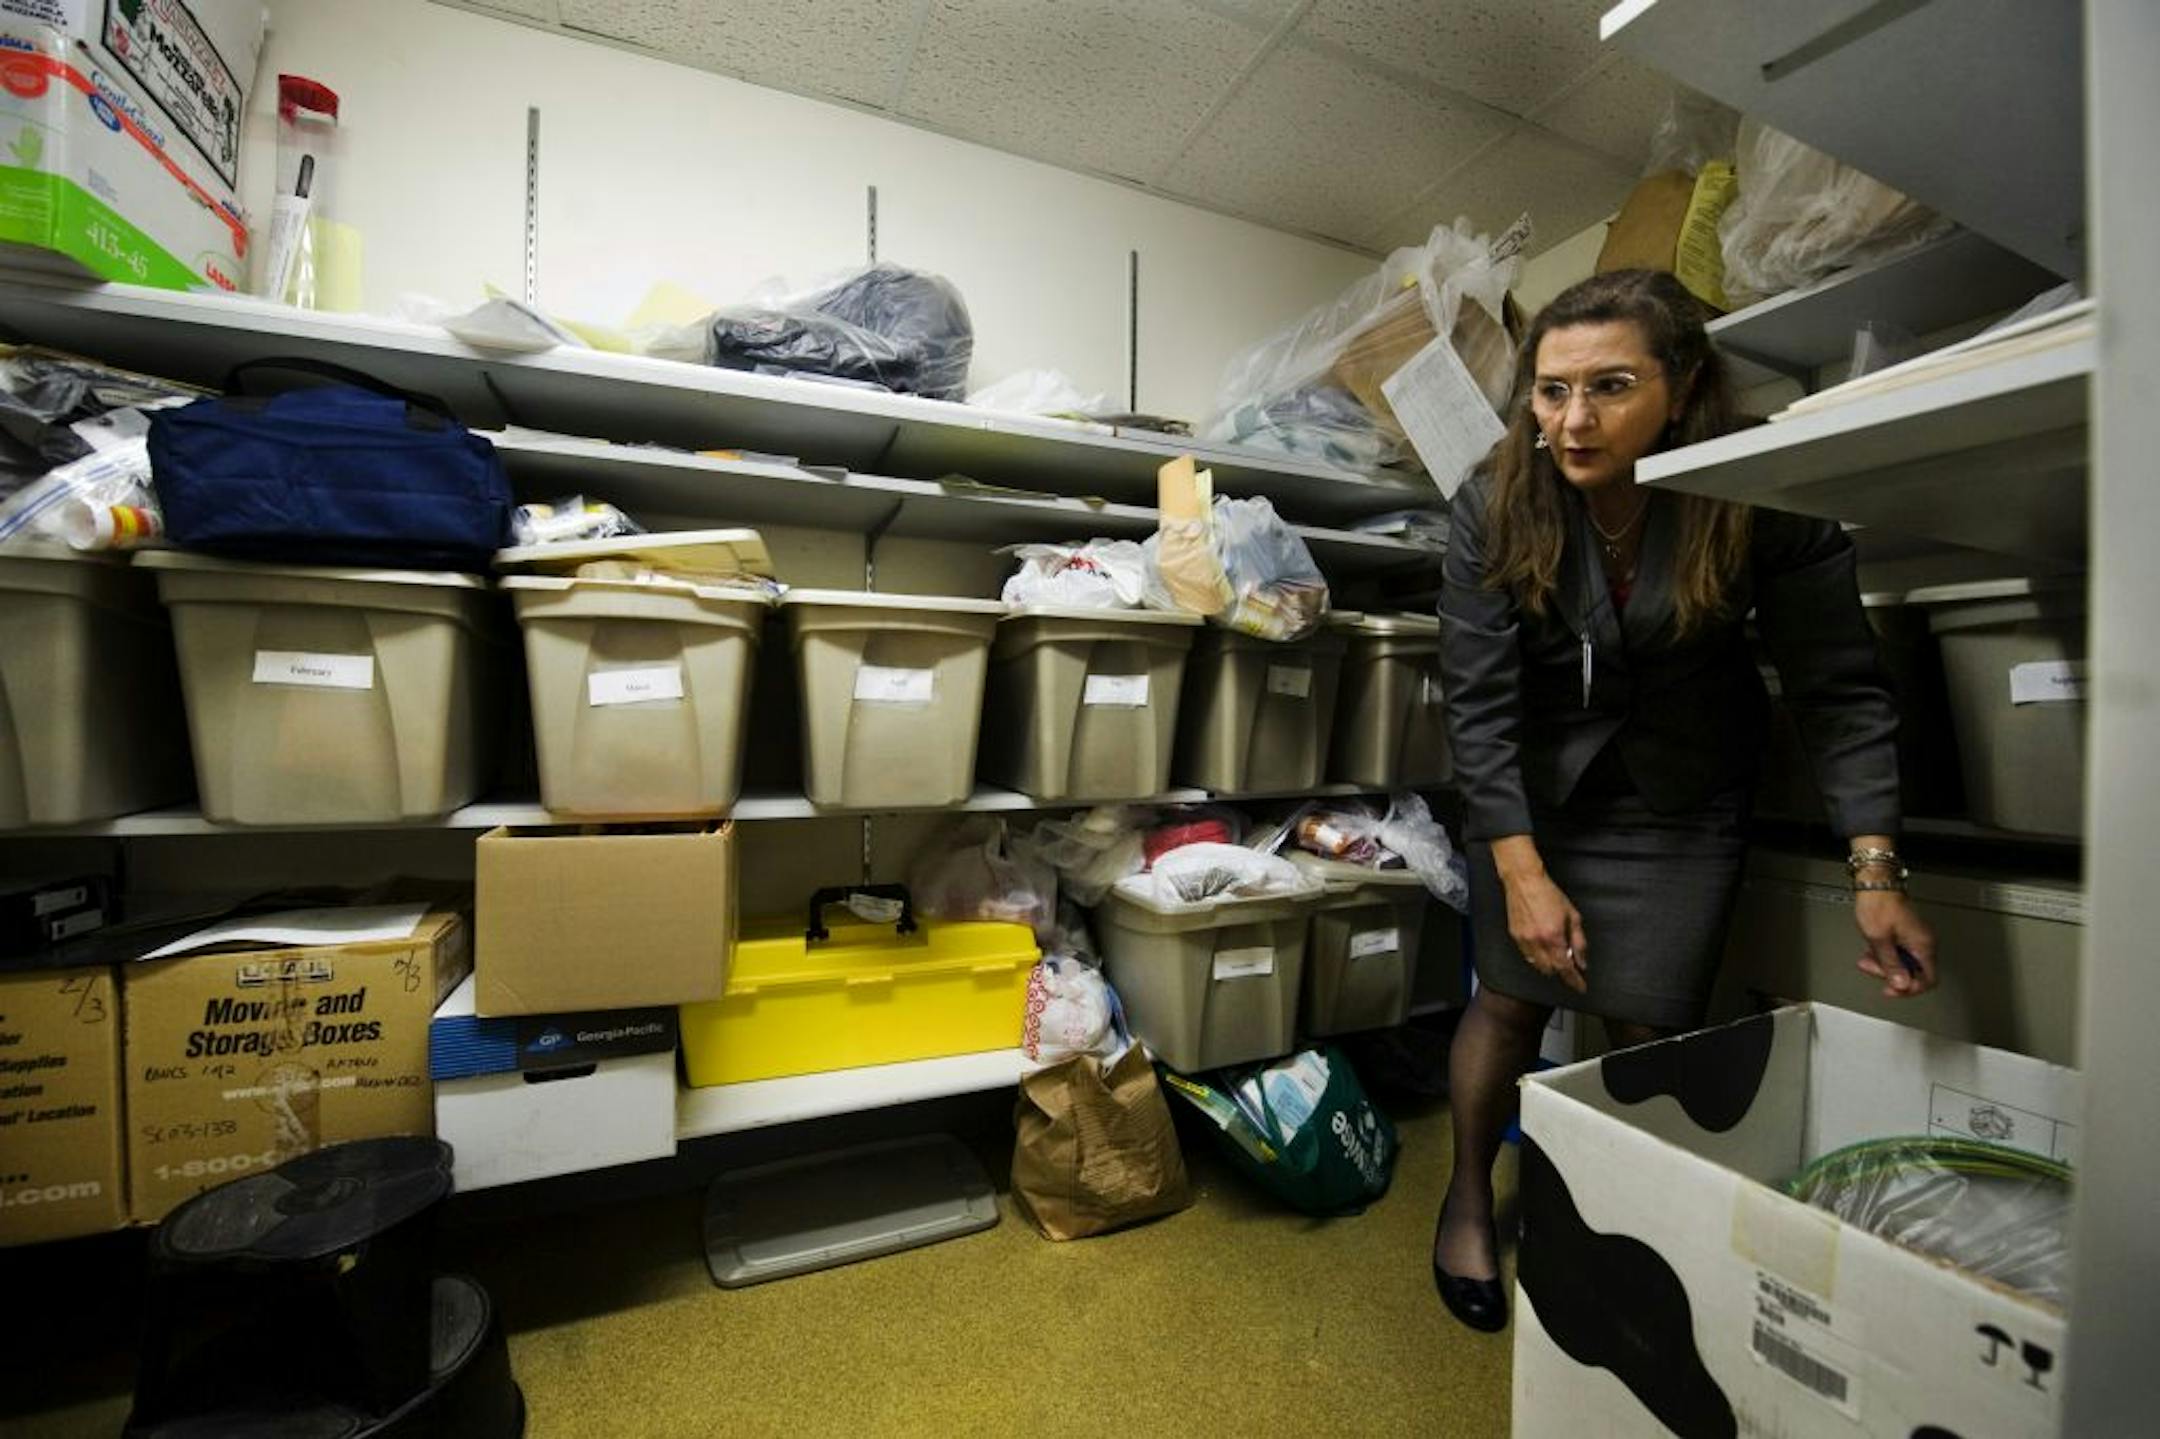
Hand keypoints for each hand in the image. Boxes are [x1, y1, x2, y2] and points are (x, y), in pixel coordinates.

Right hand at [1503, 869, 1588, 994]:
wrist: (1524, 882)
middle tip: (1568, 960)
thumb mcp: (1572, 916)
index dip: (1574, 980)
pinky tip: (1541, 945)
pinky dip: (1537, 956)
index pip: (1565, 968)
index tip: (1581, 987)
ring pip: (1537, 965)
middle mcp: (1537, 942)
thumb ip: (1579, 941)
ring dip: (1548, 964)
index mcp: (1554, 936)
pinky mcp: (1514, 937)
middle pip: (1551, 970)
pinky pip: (1527, 956)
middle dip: (1561, 969)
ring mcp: (1524, 940)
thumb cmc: (1549, 894)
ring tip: (1554, 951)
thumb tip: (1581, 961)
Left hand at [1854, 889, 1935, 998]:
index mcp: (1923, 945)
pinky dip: (1885, 955)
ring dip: (1884, 965)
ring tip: (1867, 959)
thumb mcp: (1880, 940)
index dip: (1910, 989)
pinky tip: (1872, 951)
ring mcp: (1915, 938)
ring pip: (1904, 964)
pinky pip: (1899, 953)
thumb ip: (1892, 965)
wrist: (1875, 883)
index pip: (1928, 979)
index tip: (1892, 989)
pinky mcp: (1906, 934)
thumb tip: (1902, 986)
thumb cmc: (1879, 904)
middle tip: (1872, 968)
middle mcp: (1924, 942)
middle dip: (1890, 974)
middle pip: (1914, 973)